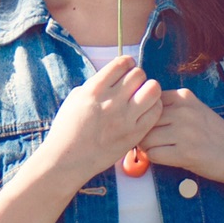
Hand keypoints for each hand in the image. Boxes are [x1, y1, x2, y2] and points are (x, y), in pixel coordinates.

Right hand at [39, 55, 162, 181]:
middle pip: (139, 74)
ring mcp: (125, 118)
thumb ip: (95, 85)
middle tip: (133, 86)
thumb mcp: (75, 98)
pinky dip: (153, 107)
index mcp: (94, 89)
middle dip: (137, 77)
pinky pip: (155, 112)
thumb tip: (113, 78)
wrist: (68, 159)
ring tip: (142, 97)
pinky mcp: (134, 134)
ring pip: (153, 89)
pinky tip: (145, 111)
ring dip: (149, 89)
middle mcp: (111, 101)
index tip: (126, 69)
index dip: (126, 63)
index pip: (122, 63)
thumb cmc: (67, 128)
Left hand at [140, 89, 223, 190]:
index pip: (148, 102)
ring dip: (148, 147)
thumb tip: (138, 114)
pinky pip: (153, 155)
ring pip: (145, 139)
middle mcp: (183, 111)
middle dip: (144, 133)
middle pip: (144, 120)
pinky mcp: (185, 153)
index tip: (151, 125)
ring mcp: (184, 132)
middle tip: (151, 141)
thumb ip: (170, 107)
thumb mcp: (194, 109)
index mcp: (183, 96)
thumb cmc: (214, 133)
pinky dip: (154, 159)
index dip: (145, 116)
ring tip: (159, 149)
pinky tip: (166, 158)